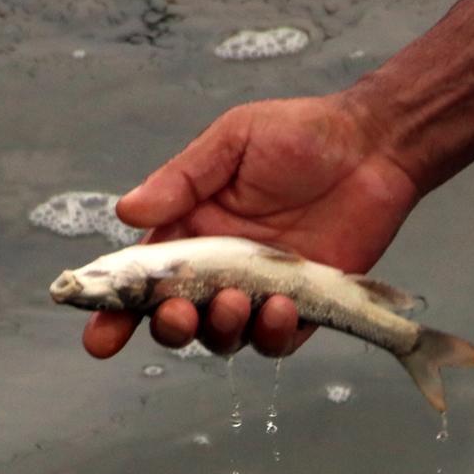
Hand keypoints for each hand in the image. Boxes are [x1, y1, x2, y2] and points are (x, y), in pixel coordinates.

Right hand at [82, 93, 420, 358]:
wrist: (374, 145)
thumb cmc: (301, 134)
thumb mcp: (232, 142)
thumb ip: (181, 180)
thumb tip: (126, 212)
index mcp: (192, 230)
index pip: (143, 280)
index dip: (115, 313)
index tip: (99, 337)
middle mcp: (220, 268)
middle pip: (177, 319)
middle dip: (167, 327)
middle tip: (178, 313)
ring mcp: (261, 290)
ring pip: (223, 336)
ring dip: (218, 330)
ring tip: (233, 301)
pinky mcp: (305, 306)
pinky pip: (277, 339)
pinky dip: (270, 333)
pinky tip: (278, 306)